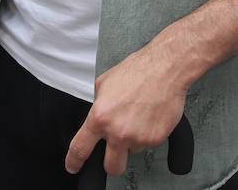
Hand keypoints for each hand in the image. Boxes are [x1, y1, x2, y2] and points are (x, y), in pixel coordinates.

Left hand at [65, 42, 185, 176]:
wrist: (164, 69)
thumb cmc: (136, 72)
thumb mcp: (103, 84)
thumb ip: (97, 105)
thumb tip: (97, 115)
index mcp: (99, 117)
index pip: (80, 148)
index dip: (73, 162)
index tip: (73, 167)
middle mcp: (117, 131)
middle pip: (111, 167)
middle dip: (112, 163)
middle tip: (114, 153)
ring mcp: (138, 138)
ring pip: (132, 152)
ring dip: (132, 141)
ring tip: (137, 117)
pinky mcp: (155, 139)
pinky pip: (148, 144)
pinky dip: (147, 134)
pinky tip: (148, 116)